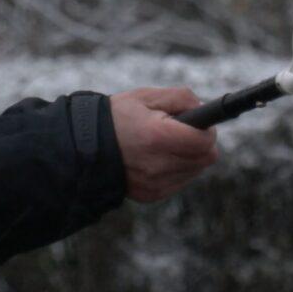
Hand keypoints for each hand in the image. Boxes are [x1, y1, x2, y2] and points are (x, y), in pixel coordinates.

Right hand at [110, 87, 218, 202]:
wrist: (85, 146)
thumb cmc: (118, 117)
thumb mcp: (147, 96)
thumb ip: (182, 98)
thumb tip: (204, 111)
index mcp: (157, 136)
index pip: (204, 142)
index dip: (207, 131)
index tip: (201, 125)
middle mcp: (157, 164)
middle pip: (205, 159)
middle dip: (201, 144)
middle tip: (185, 133)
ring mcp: (155, 183)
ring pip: (195, 171)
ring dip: (190, 158)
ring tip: (166, 145)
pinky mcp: (152, 195)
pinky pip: (180, 181)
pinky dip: (177, 170)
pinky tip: (158, 158)